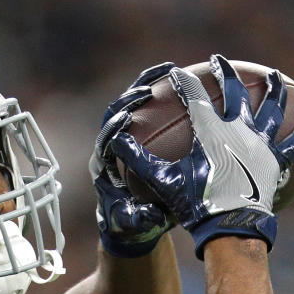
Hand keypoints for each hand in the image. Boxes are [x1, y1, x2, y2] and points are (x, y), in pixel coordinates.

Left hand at [89, 62, 175, 257]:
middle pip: (115, 114)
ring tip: (170, 68)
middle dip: (129, 98)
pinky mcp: (140, 131)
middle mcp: (111, 147)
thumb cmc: (133, 223)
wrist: (134, 220)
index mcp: (106, 166)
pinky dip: (165, 90)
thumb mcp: (137, 224)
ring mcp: (125, 136)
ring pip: (134, 103)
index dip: (113, 129)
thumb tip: (145, 216)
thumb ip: (139, 220)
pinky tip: (188, 78)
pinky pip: (151, 106)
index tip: (126, 118)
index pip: (105, 141)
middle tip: (148, 88)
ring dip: (149, 84)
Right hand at [110, 54, 293, 258]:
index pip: (194, 96)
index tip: (176, 72)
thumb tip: (115, 142)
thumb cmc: (194, 204)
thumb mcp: (162, 181)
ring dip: (273, 90)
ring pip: (271, 108)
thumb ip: (138, 160)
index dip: (183, 82)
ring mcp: (261, 144)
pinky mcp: (276, 163)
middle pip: (234, 92)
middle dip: (225, 73)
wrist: (230, 227)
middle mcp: (238, 130)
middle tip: (219, 61)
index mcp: (210, 130)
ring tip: (275, 76)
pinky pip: (292, 145)